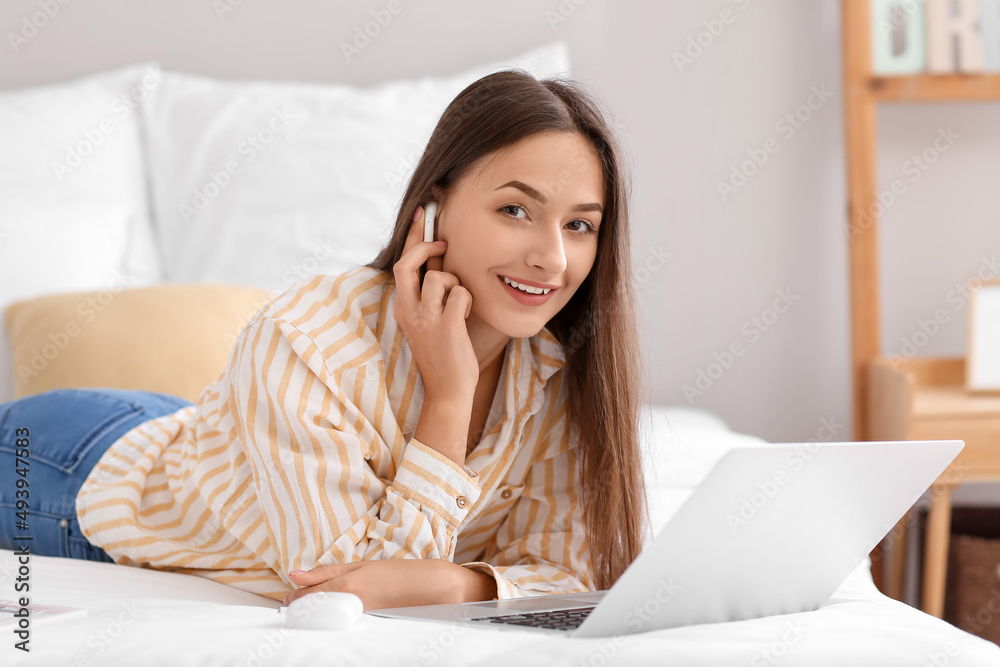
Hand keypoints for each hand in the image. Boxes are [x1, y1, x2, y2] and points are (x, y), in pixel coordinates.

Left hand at [283, 559, 496, 610]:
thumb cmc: (400, 573)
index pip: (308, 595)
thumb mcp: (363, 565)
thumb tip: (294, 575)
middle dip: (303, 610)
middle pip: (313, 611)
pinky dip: (335, 625)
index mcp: (349, 583)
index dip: (295, 598)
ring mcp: (361, 619)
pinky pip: (343, 628)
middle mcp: (352, 603)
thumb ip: (326, 571)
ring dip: (319, 617)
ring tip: (320, 614)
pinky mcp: (370, 630)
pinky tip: (338, 622)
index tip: (291, 599)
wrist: (437, 589)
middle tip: (301, 609)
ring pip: (326, 621)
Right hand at [392, 205, 479, 400]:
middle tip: (444, 240)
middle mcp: (409, 311)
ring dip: (455, 284)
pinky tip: (466, 316)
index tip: (422, 214)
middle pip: (408, 263)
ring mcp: (425, 318)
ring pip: (440, 277)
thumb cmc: (443, 354)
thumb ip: (430, 292)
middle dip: (426, 244)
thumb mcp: (428, 320)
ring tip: (459, 304)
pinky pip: (460, 294)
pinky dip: (467, 301)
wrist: (448, 390)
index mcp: (402, 308)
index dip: (413, 237)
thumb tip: (439, 258)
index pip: (402, 264)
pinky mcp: (445, 326)